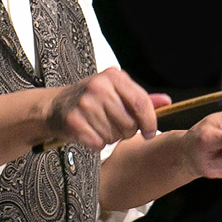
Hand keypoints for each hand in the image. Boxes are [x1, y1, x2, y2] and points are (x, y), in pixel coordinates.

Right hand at [47, 68, 171, 148]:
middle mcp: (99, 86)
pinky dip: (96, 144)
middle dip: (127, 132)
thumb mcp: (116, 92)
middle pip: (129, 122)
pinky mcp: (73, 120)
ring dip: (110, 138)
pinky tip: (90, 134)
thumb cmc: (91, 100)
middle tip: (116, 127)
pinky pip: (98, 143)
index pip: (141, 102)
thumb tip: (167, 102)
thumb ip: (141, 99)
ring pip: (114, 135)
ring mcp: (84, 103)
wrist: (54, 106)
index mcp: (114, 76)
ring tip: (100, 128)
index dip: (150, 122)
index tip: (150, 133)